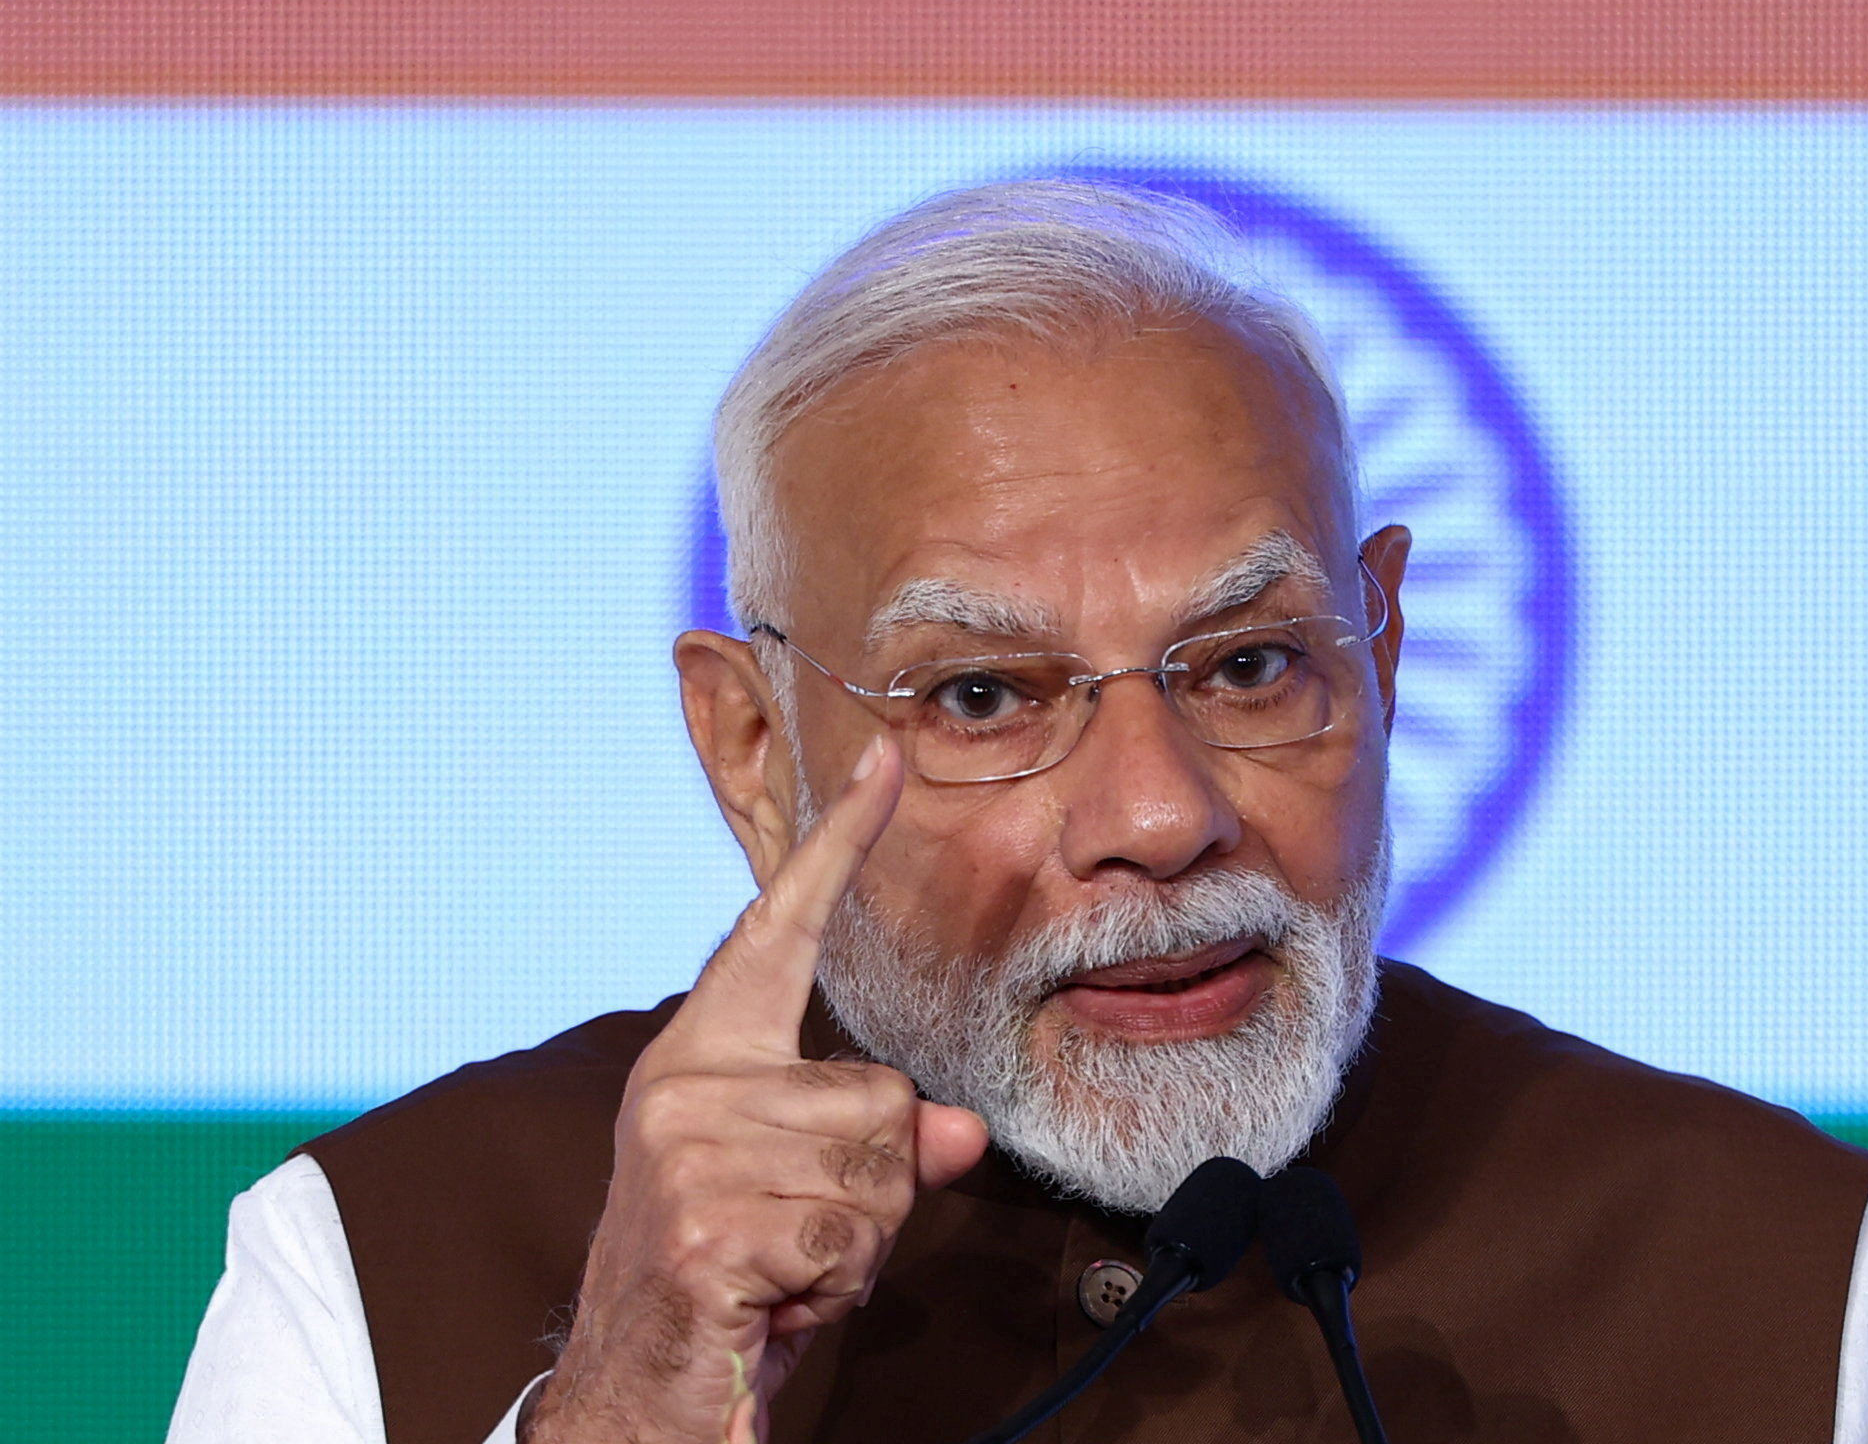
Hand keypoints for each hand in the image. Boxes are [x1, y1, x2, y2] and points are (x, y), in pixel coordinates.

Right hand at [523, 735, 988, 1442]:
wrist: (638, 1393)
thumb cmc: (733, 1276)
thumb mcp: (814, 1191)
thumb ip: (884, 1142)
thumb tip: (960, 1134)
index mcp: (704, 1054)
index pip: (781, 931)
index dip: (837, 844)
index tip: (883, 756)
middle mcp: (686, 1085)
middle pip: (881, 1099)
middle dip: (873, 1189)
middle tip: (802, 1236)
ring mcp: (689, 1155)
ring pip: (879, 1169)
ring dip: (858, 1243)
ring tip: (785, 1265)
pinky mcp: (707, 1230)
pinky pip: (853, 1237)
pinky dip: (839, 1286)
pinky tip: (775, 1299)